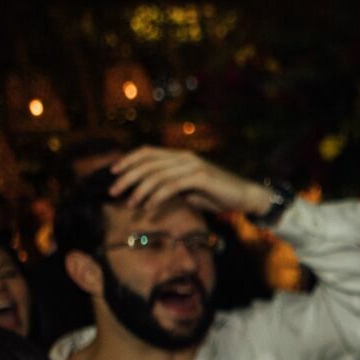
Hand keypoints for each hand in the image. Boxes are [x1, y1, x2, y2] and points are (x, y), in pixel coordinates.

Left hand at [111, 147, 274, 217]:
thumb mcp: (191, 190)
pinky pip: (171, 186)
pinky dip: (156, 197)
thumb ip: (172, 188)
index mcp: (181, 156)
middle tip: (112, 191)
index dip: (128, 160)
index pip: (147, 152)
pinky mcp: (200, 177)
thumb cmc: (219, 195)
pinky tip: (148, 207)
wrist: (246, 197)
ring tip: (129, 204)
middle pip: (147, 163)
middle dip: (127, 177)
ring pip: (156, 175)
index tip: (113, 173)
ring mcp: (193, 166)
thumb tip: (150, 195)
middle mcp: (184, 157)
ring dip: (139, 190)